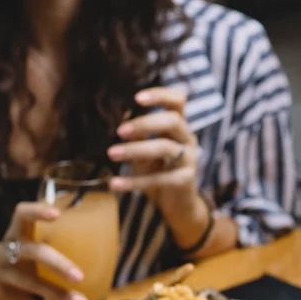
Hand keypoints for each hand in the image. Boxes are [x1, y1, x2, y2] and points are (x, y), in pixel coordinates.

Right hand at [0, 203, 86, 299]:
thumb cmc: (27, 264)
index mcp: (16, 234)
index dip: (37, 211)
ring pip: (31, 284)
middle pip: (32, 252)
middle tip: (80, 276)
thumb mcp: (35, 250)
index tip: (57, 214)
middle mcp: (4, 251)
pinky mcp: (1, 296)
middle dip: (58, 264)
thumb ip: (59, 244)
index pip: (21, 214)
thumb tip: (112, 245)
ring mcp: (0, 274)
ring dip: (58, 295)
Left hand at [107, 87, 208, 245]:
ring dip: (136, 150)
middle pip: (173, 121)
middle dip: (145, 124)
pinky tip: (115, 184)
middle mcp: (187, 139)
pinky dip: (135, 182)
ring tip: (111, 154)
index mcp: (178, 126)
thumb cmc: (159, 171)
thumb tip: (123, 115)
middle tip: (119, 131)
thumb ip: (137, 134)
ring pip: (165, 148)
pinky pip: (160, 179)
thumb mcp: (144, 150)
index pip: (178, 101)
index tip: (137, 98)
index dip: (161, 95)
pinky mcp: (185, 180)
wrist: (176, 204)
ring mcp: (189, 159)